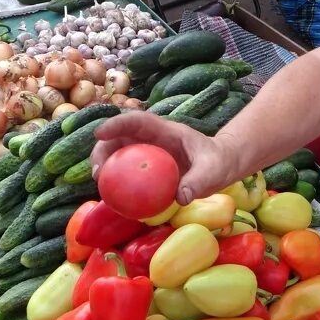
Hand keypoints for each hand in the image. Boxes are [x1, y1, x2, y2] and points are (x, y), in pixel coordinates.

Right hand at [91, 111, 233, 204]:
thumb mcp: (213, 171)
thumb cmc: (218, 162)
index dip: (117, 124)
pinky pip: (127, 171)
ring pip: (118, 152)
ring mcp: (148, 152)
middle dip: (102, 149)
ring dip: (105, 166)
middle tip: (97, 173)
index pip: (138, 121)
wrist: (222, 164)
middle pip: (119, 136)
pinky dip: (116, 180)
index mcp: (166, 131)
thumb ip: (199, 182)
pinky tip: (114, 198)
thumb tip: (181, 197)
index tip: (100, 133)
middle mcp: (152, 139)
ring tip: (101, 187)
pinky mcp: (148, 167)